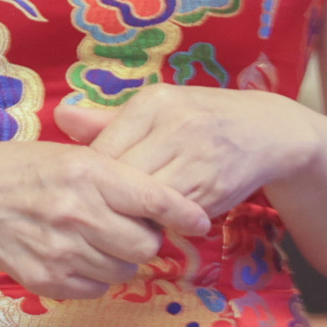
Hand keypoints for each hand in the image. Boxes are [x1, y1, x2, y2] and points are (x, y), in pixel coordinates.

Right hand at [0, 140, 211, 300]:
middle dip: (147, 237)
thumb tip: (166, 204)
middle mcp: (76, 213)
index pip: (152, 198)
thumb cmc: (25, 169)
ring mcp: (61, 251)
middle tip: (132, 225)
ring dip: (122, 257)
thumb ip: (118, 177)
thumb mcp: (73, 154)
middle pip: (145, 244)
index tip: (200, 220)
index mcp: (86, 172)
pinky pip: (98, 287)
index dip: (184, 213)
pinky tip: (80, 253)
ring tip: (100, 238)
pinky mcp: (47, 280)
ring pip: (125, 270)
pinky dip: (98, 274)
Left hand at [52, 86, 320, 222]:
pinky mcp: (213, 190)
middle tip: (100, 213)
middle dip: (109, 201)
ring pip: (146, 203)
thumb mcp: (157, 111)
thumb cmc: (200, 120)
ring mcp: (197, 159)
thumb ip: (108, 122)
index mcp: (154, 103)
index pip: (104, 149)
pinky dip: (161, 224)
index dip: (92, 178)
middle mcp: (176, 127)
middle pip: (122, 178)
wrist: (268, 132)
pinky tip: (157, 222)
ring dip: (133, 217)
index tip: (89, 191)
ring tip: (126, 220)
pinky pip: (172, 217)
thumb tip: (59, 119)